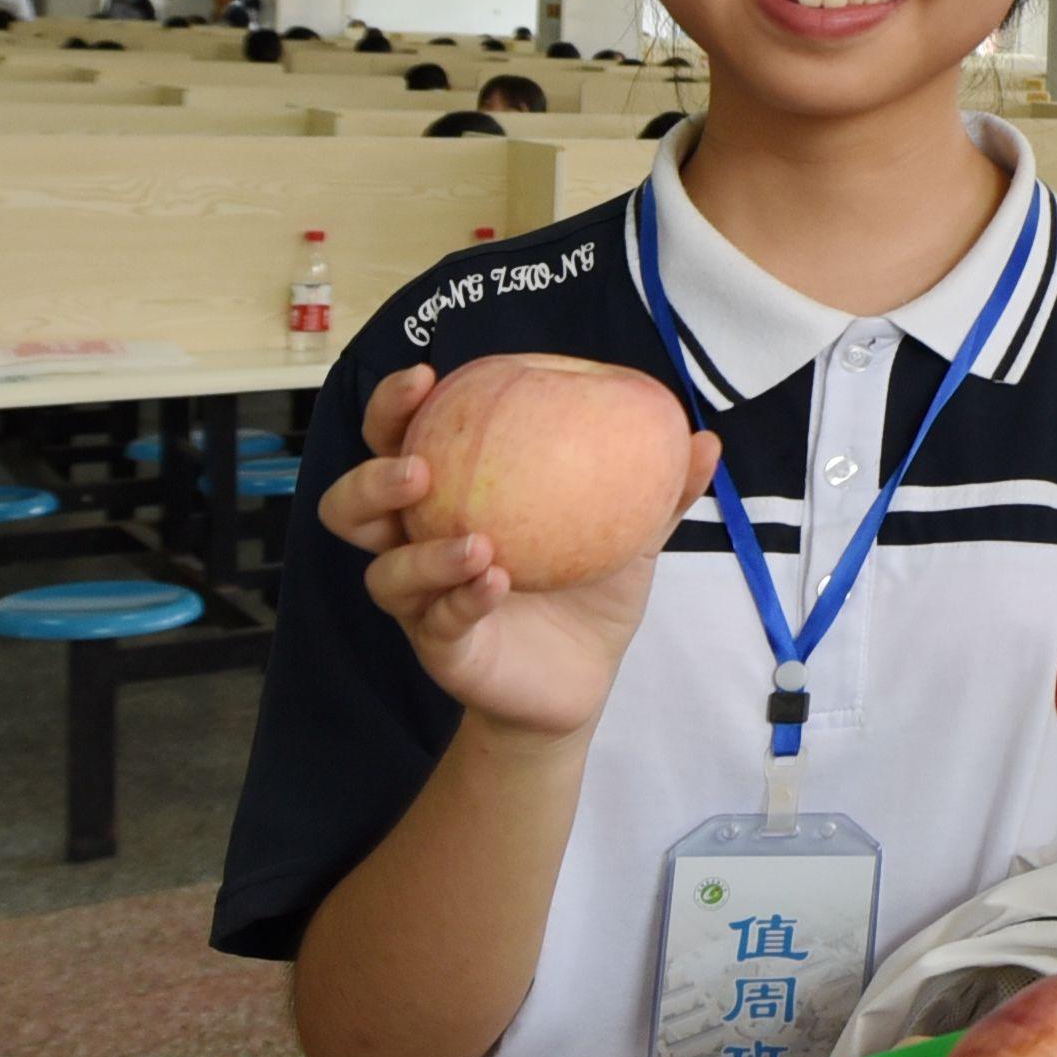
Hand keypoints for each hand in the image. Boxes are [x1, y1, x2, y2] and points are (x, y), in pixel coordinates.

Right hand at [318, 362, 718, 741]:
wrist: (584, 680)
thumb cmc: (589, 591)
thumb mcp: (630, 534)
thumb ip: (660, 489)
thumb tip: (705, 440)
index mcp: (450, 499)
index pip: (397, 441)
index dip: (395, 408)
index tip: (426, 376)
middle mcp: (417, 546)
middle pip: (351, 506)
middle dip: (373, 478)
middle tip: (420, 465)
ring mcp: (421, 602)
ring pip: (384, 572)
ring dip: (423, 553)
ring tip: (478, 541)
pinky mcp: (441, 648)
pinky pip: (438, 621)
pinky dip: (464, 597)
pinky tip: (495, 581)